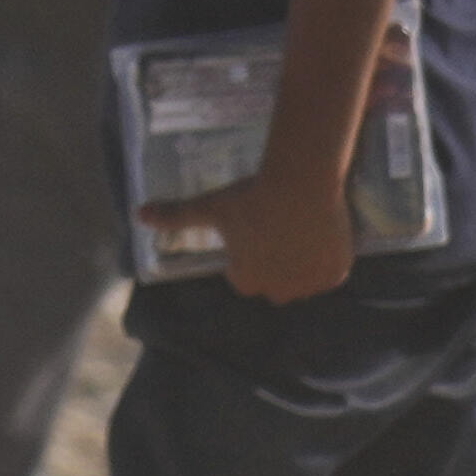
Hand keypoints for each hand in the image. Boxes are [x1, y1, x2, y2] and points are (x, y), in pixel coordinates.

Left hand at [146, 165, 357, 306]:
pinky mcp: (335, 274)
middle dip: (275, 260)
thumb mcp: (210, 207)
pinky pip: (329, 270)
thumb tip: (139, 214)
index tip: (256, 225)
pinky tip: (320, 234)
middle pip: (275, 279)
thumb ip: (176, 215)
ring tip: (300, 227)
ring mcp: (308, 286)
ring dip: (301, 261)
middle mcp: (276, 293)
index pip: (245, 272)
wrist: (300, 182)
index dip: (249, 250)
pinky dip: (327, 258)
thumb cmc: (250, 196)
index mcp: (245, 282)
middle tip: (279, 224)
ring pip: (303, 277)